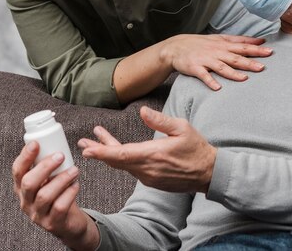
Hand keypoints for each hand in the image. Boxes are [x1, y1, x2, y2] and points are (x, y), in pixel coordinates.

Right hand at [11, 142, 98, 249]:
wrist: (68, 221)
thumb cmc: (58, 194)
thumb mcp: (48, 179)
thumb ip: (46, 164)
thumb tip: (52, 138)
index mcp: (22, 187)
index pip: (17, 171)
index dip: (24, 157)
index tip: (36, 143)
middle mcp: (25, 201)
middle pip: (28, 183)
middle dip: (44, 167)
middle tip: (61, 155)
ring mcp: (37, 214)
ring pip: (45, 196)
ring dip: (61, 179)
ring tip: (75, 170)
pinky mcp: (51, 223)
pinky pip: (59, 208)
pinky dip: (69, 194)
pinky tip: (76, 185)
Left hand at [79, 106, 216, 192]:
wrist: (209, 173)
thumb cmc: (197, 148)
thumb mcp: (182, 128)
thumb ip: (160, 120)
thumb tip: (141, 111)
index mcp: (153, 154)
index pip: (122, 154)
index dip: (102, 151)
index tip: (88, 149)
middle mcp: (147, 169)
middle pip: (117, 160)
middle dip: (98, 151)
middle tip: (83, 143)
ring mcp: (149, 177)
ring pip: (123, 165)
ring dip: (109, 153)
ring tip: (96, 142)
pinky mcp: (152, 181)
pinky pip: (132, 169)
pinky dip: (121, 159)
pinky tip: (117, 151)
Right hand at [161, 34, 272, 90]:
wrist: (176, 47)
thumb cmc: (202, 44)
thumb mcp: (220, 38)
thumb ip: (240, 40)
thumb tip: (260, 40)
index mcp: (224, 44)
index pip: (242, 45)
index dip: (256, 48)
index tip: (270, 51)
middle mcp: (216, 51)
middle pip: (235, 57)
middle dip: (249, 61)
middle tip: (263, 67)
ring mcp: (206, 59)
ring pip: (221, 66)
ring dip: (233, 73)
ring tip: (244, 78)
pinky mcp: (195, 68)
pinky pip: (203, 75)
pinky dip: (210, 81)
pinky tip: (217, 87)